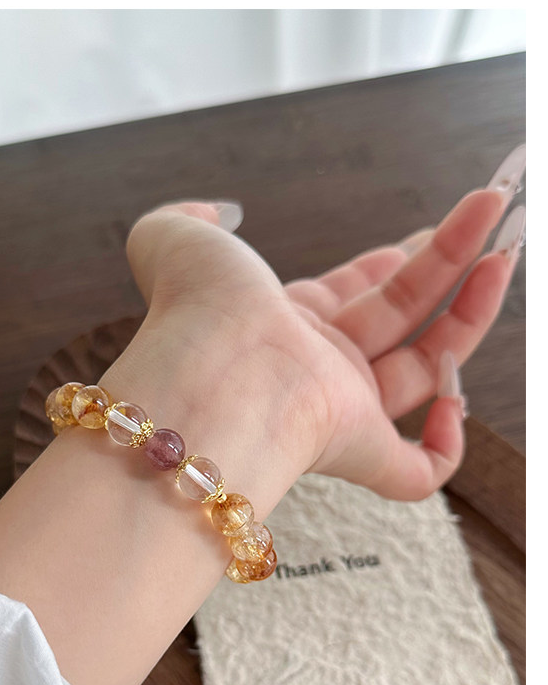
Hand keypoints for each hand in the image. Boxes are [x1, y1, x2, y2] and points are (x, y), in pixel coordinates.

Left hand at [124, 146, 524, 502]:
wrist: (214, 371)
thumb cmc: (195, 307)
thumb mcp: (178, 236)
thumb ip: (189, 217)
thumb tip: (218, 211)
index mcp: (285, 320)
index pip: (355, 291)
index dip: (396, 258)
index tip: (432, 226)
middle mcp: (317, 365)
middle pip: (402, 316)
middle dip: (449, 264)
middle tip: (493, 217)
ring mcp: (341, 412)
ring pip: (426, 372)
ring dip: (472, 313)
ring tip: (505, 255)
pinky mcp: (360, 454)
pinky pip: (417, 473)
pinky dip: (446, 444)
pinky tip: (453, 397)